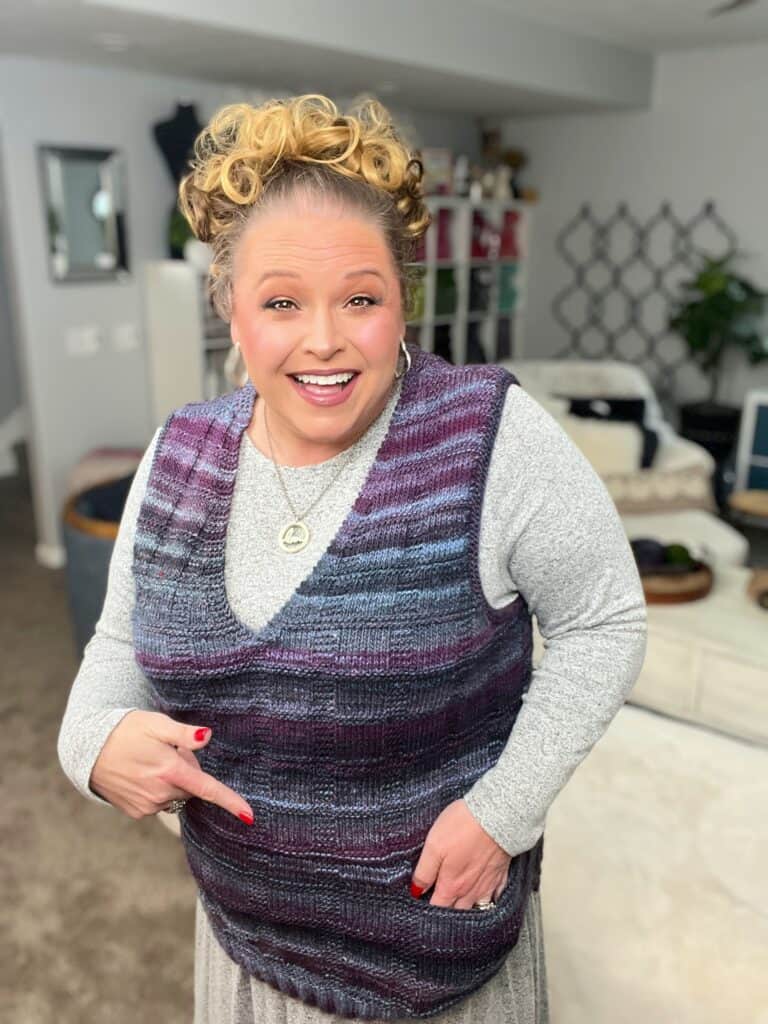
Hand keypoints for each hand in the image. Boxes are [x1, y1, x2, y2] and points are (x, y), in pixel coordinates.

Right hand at [88, 710, 253, 824]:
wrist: (87, 749)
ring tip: (150, 761)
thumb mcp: (156, 724)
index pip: (208, 789)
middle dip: (187, 772)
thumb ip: (184, 734)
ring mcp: (147, 806)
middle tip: (167, 752)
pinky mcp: (136, 812)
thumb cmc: (126, 731)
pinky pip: (159, 803)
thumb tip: (208, 736)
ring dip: (171, 782)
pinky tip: (141, 774)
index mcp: (170, 771)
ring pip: (175, 796)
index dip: (231, 802)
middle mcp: (160, 793)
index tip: (250, 816)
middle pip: (191, 787)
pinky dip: (157, 791)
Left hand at [410, 799, 510, 908]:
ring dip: (467, 909)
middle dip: (446, 912)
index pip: (436, 908)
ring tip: (459, 905)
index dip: (427, 908)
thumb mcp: (434, 846)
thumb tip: (416, 890)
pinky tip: (484, 897)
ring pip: (476, 908)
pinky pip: (495, 896)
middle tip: (438, 906)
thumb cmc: (464, 827)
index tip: (421, 904)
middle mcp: (470, 890)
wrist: (498, 816)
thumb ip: (424, 872)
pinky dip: (489, 900)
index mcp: (451, 885)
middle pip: (456, 912)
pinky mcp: (501, 873)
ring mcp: (488, 884)